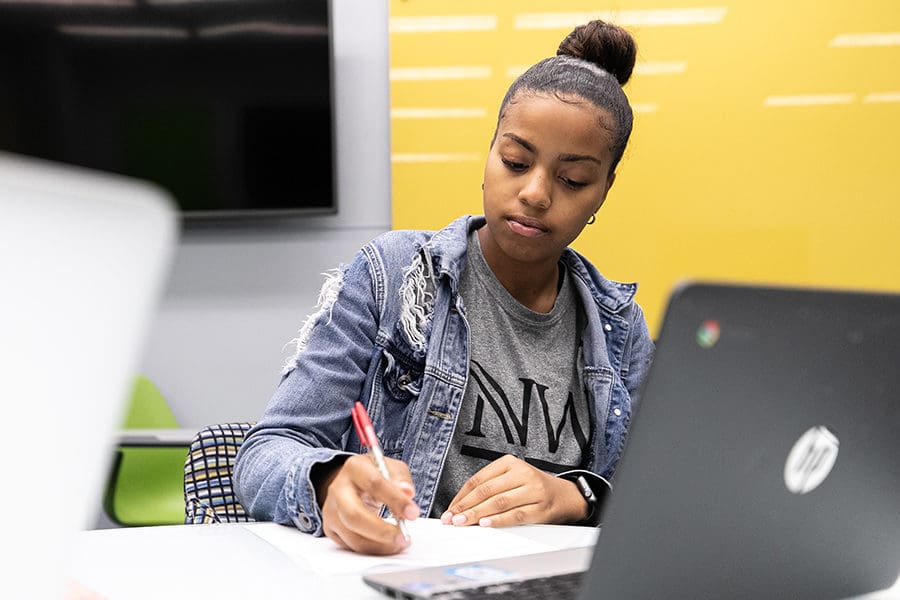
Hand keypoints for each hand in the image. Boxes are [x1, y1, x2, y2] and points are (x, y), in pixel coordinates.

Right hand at [316, 454, 418, 554]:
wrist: (352, 482)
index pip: (375, 484)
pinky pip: (351, 546)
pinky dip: (372, 549)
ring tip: (399, 542)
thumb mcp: (391, 468)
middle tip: (404, 538)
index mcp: (354, 468)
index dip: (395, 500)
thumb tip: (407, 492)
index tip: (413, 513)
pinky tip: (386, 545)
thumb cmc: (374, 475)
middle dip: (382, 531)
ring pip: (352, 536)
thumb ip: (401, 478)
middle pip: (354, 515)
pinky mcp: (330, 528)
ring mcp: (331, 510)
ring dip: (379, 545)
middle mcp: (338, 488)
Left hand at [439, 454, 586, 527]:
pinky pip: (516, 515)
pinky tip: (486, 524)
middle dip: (465, 506)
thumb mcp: (512, 478)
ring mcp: (532, 490)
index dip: (461, 496)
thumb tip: (461, 506)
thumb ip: (490, 487)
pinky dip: (499, 520)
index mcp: (509, 463)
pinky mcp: (540, 508)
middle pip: (486, 491)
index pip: (479, 479)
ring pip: (498, 502)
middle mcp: (521, 473)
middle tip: (451, 519)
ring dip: (477, 514)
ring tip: (463, 523)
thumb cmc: (533, 487)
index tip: (450, 509)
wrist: (566, 495)